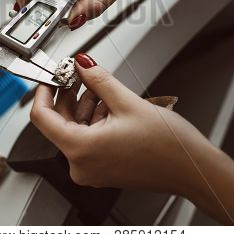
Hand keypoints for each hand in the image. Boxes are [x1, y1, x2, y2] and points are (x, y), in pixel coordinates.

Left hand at [30, 53, 233, 223]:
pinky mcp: (102, 166)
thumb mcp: (127, 102)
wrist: (191, 169)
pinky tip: (108, 102)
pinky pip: (88, 137)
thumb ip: (98, 79)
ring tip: (100, 86)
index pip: (42, 117)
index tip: (50, 75)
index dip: (43, 91)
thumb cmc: (166, 147)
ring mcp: (92, 168)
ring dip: (85, 103)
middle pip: (60, 120)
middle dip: (70, 93)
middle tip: (78, 72)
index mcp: (81, 149)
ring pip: (75, 127)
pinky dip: (94, 117)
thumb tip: (81, 64)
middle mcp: (81, 164)